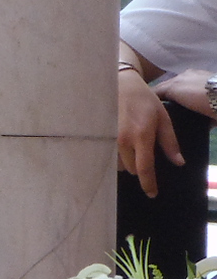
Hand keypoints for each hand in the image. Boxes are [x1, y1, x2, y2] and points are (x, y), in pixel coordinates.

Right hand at [120, 67, 185, 198]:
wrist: (120, 85)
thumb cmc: (144, 100)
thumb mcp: (163, 118)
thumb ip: (170, 142)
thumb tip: (178, 163)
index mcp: (141, 136)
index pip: (145, 167)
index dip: (149, 183)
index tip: (152, 194)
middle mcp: (122, 140)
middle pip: (131, 168)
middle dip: (140, 167)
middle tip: (145, 153)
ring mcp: (108, 140)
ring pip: (119, 164)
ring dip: (128, 162)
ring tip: (134, 147)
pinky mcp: (100, 138)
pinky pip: (110, 156)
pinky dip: (118, 156)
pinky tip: (123, 146)